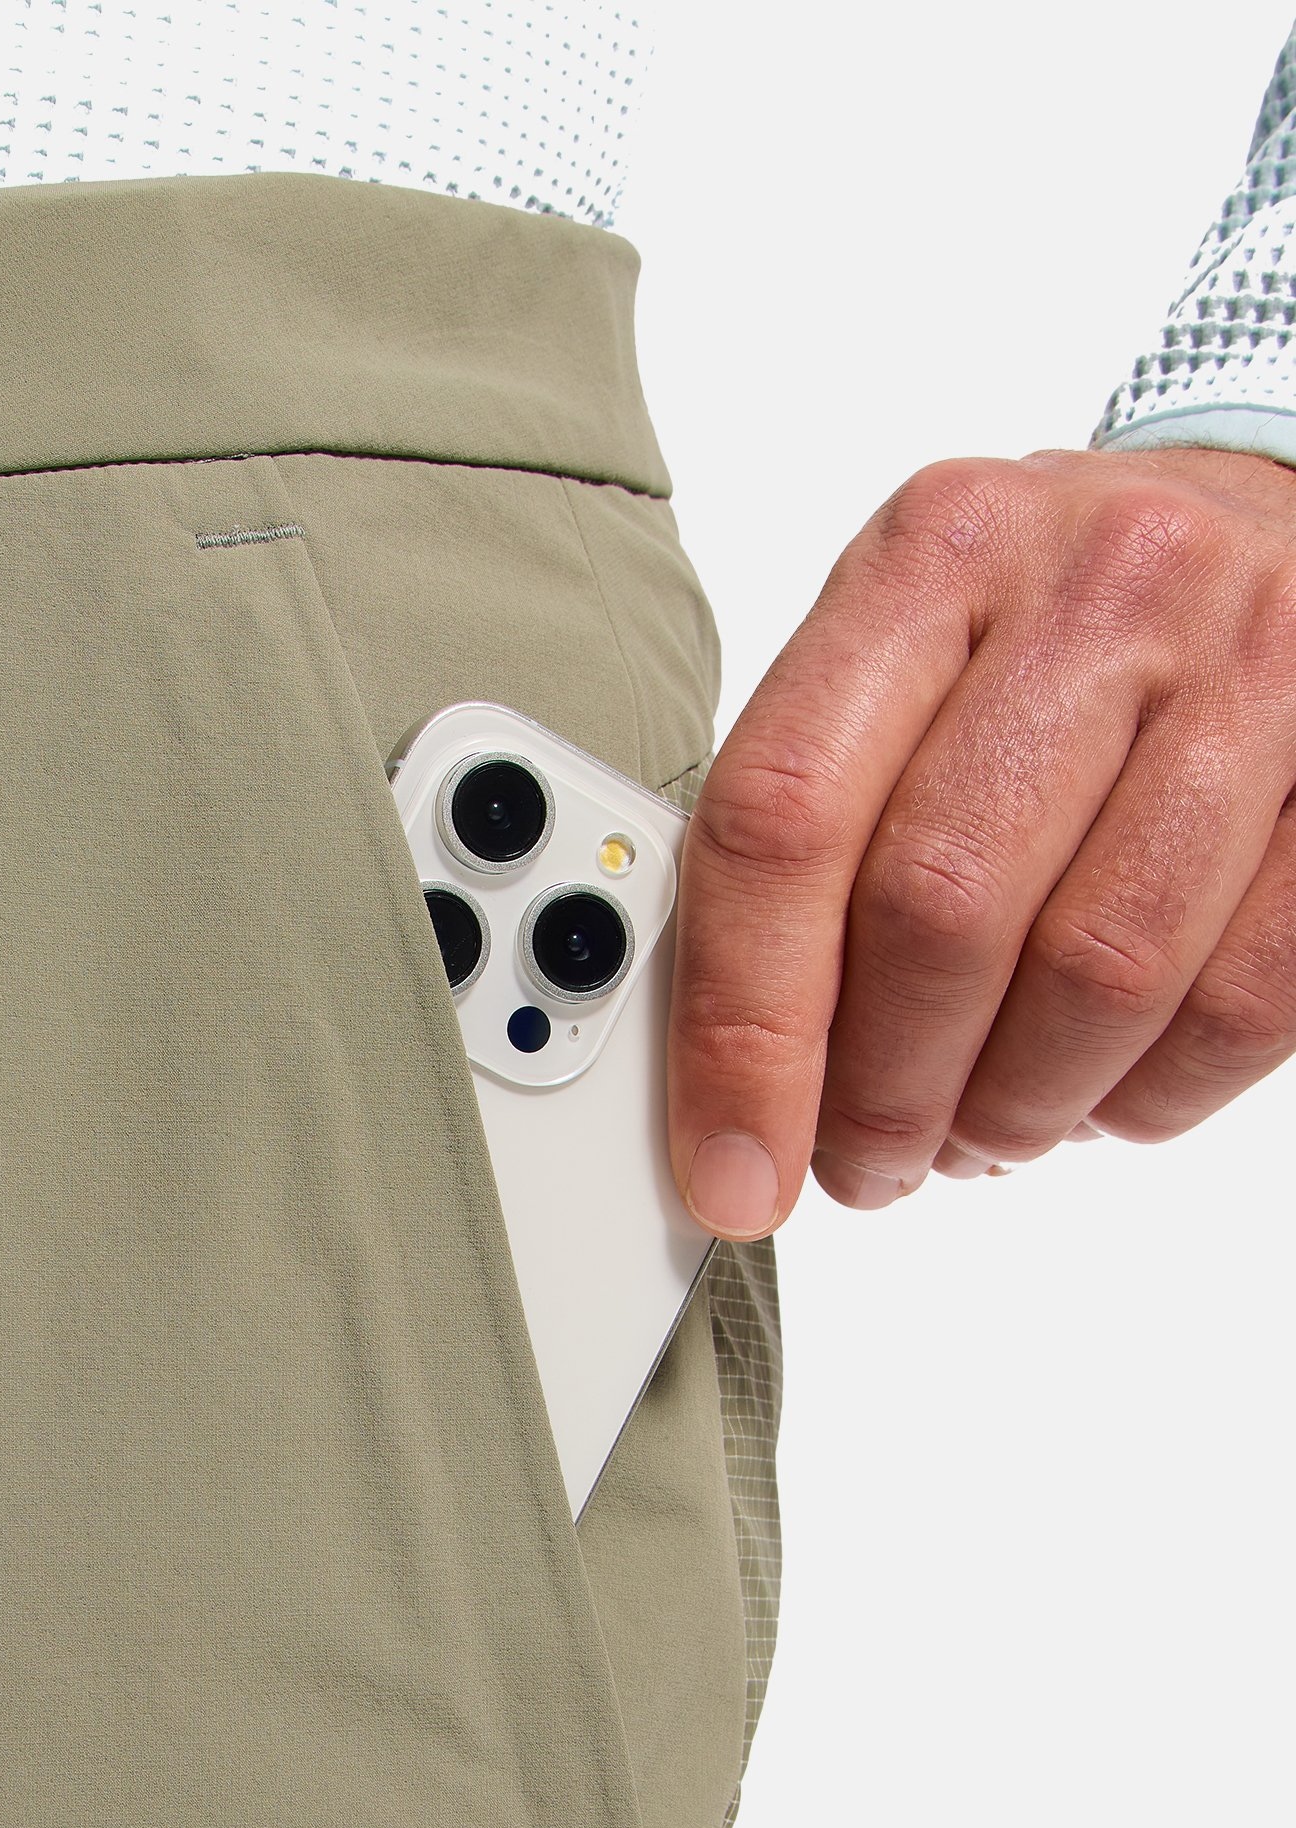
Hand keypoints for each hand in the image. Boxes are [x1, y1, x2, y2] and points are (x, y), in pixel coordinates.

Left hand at [667, 442, 1295, 1236]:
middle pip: (941, 909)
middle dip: (884, 1093)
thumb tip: (726, 1067)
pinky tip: (1096, 1098)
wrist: (1292, 522)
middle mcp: (1098, 588)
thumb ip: (812, 823)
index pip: (785, 817)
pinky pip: (1238, 1004)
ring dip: (1014, 1111)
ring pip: (1099, 976)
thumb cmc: (1063, 627)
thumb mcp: (913, 653)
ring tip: (977, 1135)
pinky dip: (1145, 1099)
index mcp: (936, 554)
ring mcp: (1254, 670)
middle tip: (864, 1162)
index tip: (731, 1168)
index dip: (743, 1028)